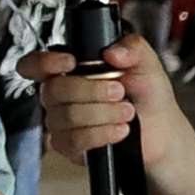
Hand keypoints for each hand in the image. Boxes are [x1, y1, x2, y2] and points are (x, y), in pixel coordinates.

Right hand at [19, 32, 188, 166]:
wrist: (160, 131)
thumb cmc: (147, 96)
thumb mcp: (146, 63)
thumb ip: (133, 47)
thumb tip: (112, 51)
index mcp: (70, 70)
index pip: (34, 65)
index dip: (44, 62)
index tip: (71, 62)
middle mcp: (60, 96)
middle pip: (52, 90)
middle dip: (91, 90)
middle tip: (119, 91)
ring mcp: (61, 122)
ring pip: (66, 116)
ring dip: (103, 113)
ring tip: (127, 112)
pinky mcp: (68, 146)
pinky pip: (74, 139)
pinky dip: (102, 133)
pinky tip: (120, 130)